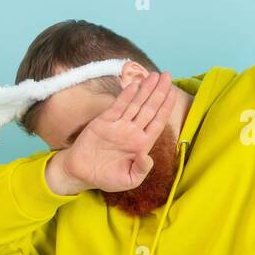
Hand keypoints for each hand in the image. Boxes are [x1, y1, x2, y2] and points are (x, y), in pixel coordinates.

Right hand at [48, 72, 178, 194]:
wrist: (81, 173)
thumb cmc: (107, 178)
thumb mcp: (129, 180)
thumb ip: (141, 170)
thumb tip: (149, 157)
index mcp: (142, 144)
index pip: (158, 121)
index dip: (166, 106)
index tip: (173, 92)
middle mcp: (133, 131)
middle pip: (149, 108)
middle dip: (159, 92)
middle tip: (167, 75)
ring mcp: (119, 125)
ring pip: (135, 104)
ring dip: (145, 90)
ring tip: (154, 75)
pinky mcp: (104, 121)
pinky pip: (118, 107)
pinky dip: (126, 96)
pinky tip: (134, 85)